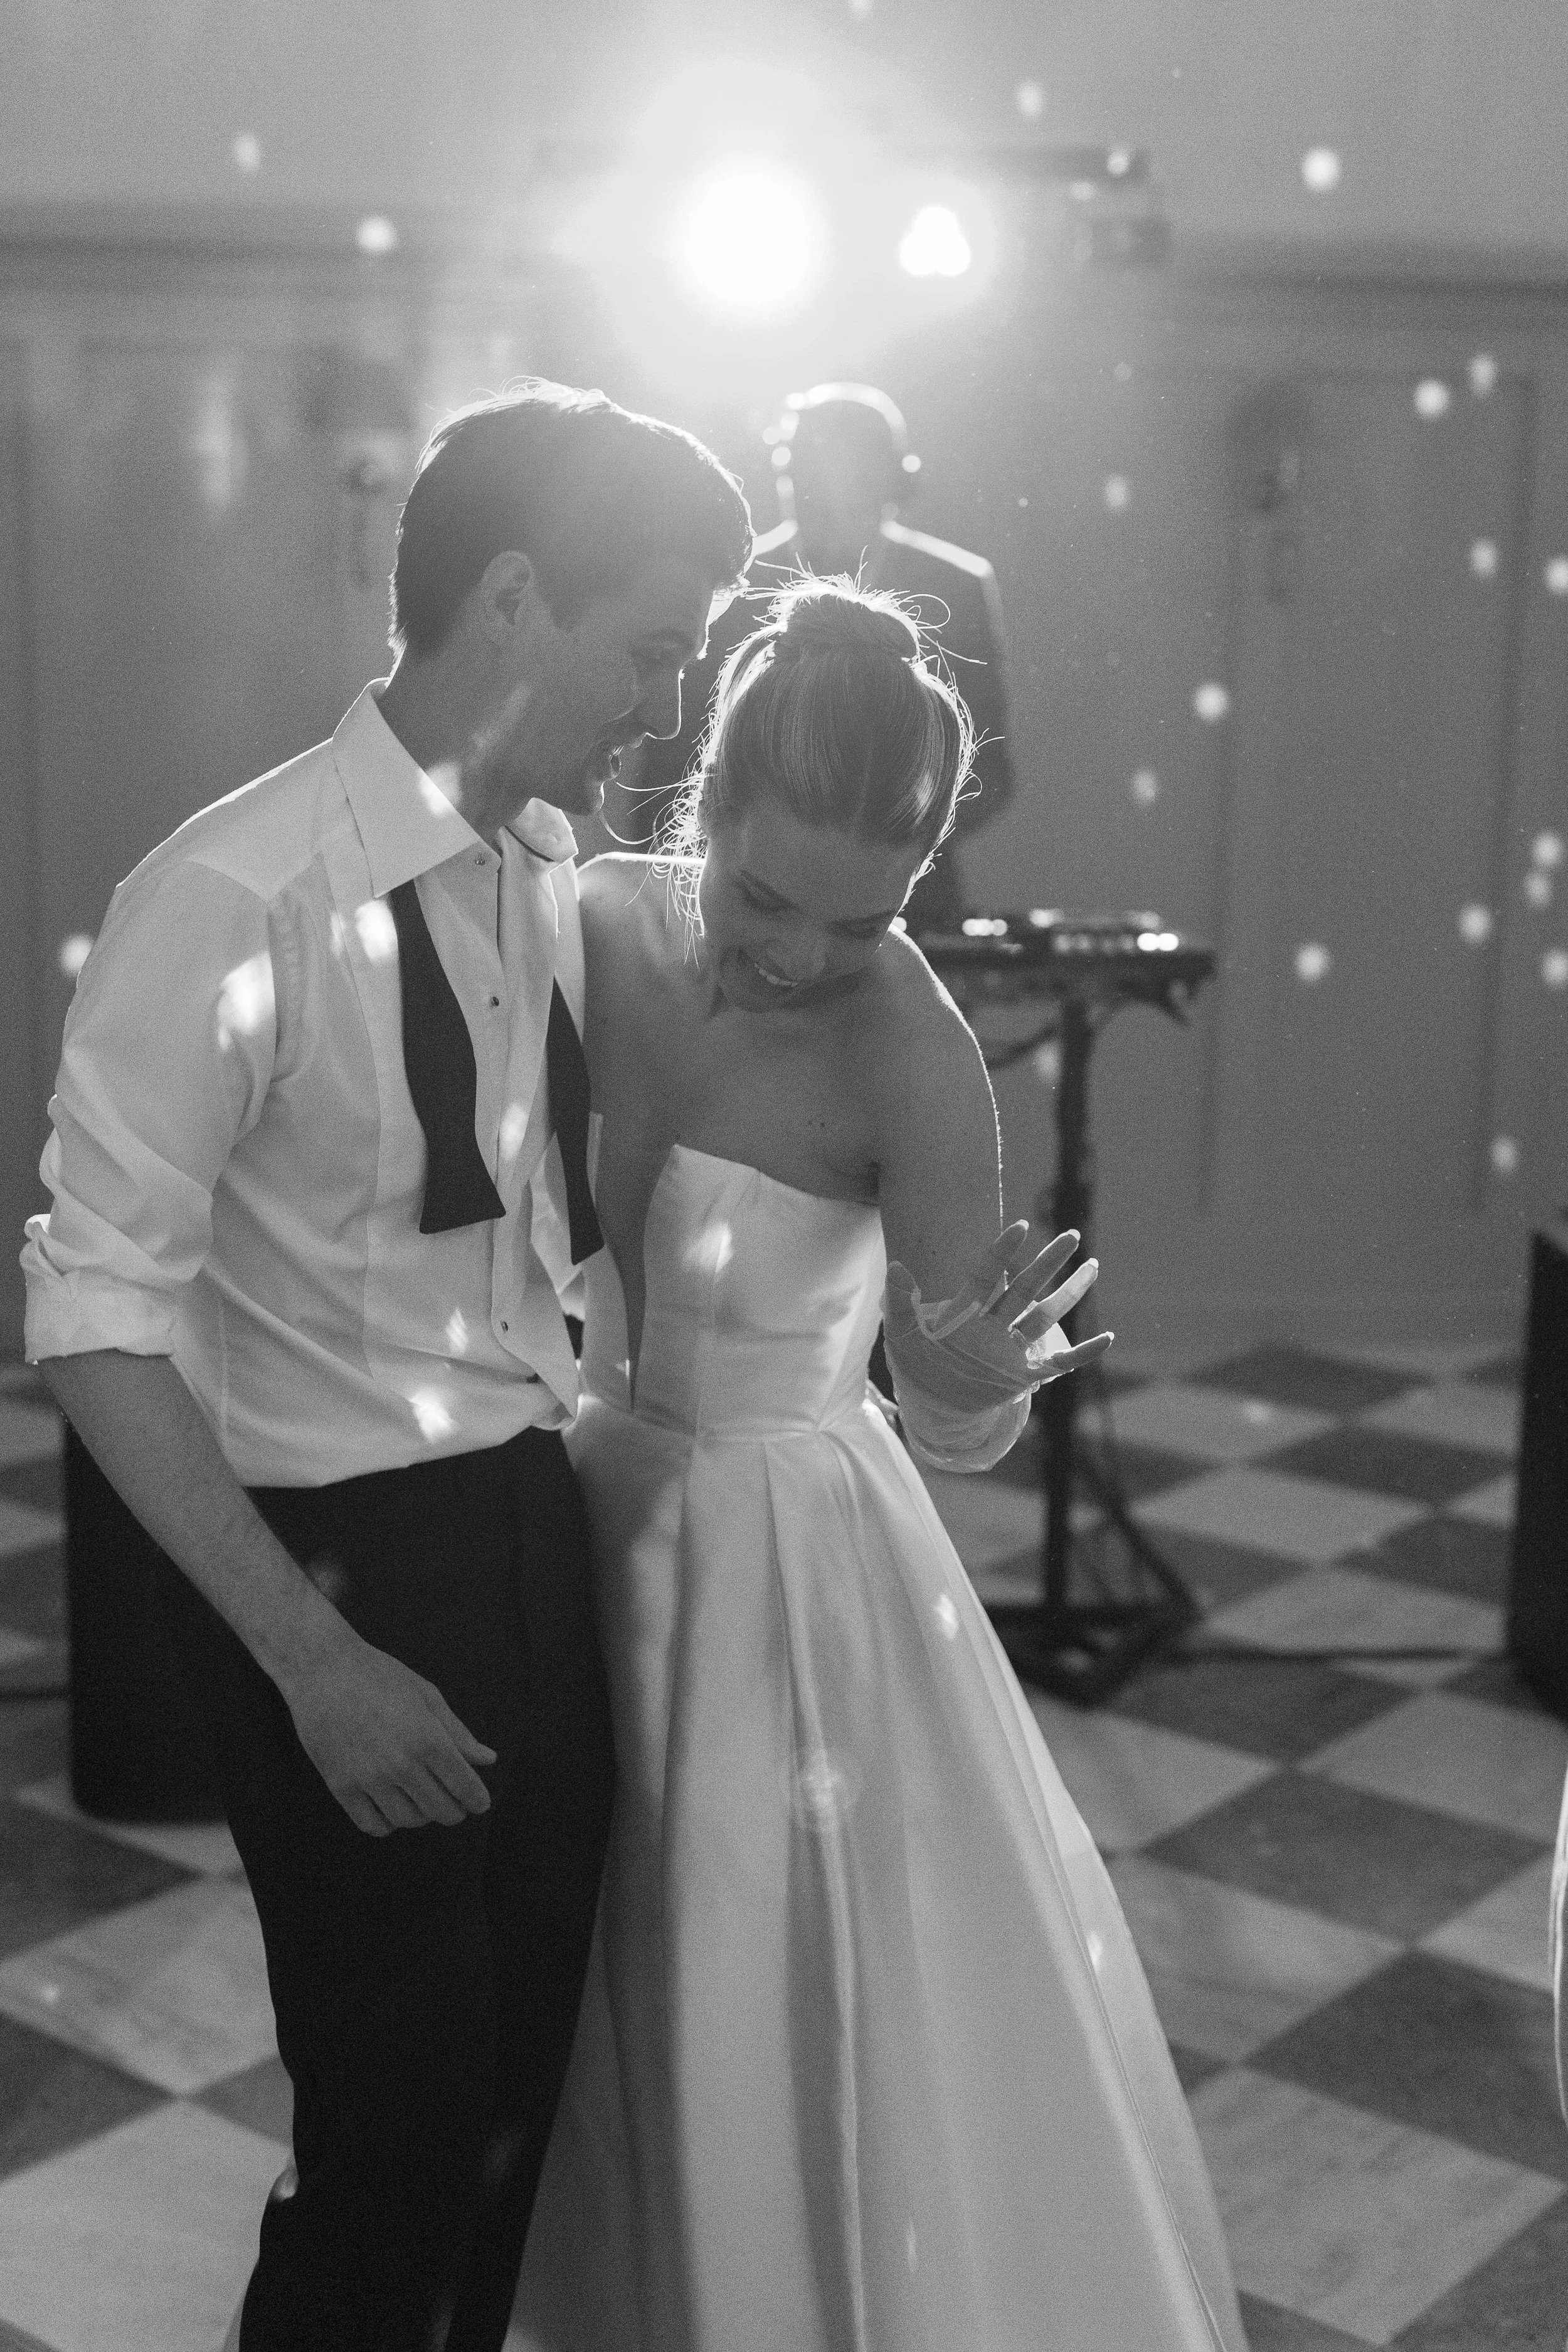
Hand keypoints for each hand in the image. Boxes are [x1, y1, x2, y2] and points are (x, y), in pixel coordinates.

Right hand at [285, 1611, 497, 1837]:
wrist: (322, 1669)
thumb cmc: (379, 1676)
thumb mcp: (426, 1695)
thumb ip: (458, 1733)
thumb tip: (488, 1759)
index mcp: (427, 1738)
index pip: (464, 1787)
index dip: (477, 1800)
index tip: (479, 1803)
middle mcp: (400, 1764)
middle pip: (440, 1810)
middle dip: (455, 1811)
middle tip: (455, 1804)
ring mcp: (368, 1778)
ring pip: (408, 1820)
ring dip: (422, 1816)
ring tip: (422, 1800)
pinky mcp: (340, 1786)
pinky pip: (372, 1824)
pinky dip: (388, 1824)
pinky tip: (393, 1807)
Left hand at [884, 1223, 1111, 1411]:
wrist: (932, 1401)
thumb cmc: (917, 1363)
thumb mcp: (902, 1334)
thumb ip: (899, 1302)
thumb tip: (896, 1267)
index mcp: (968, 1310)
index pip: (988, 1274)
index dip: (1003, 1251)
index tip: (1020, 1226)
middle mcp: (995, 1324)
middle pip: (1026, 1287)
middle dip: (1048, 1262)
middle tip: (1072, 1234)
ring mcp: (1011, 1349)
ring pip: (1045, 1316)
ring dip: (1068, 1294)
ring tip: (1092, 1266)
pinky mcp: (1023, 1375)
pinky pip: (1059, 1363)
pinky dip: (1083, 1354)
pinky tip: (1107, 1338)